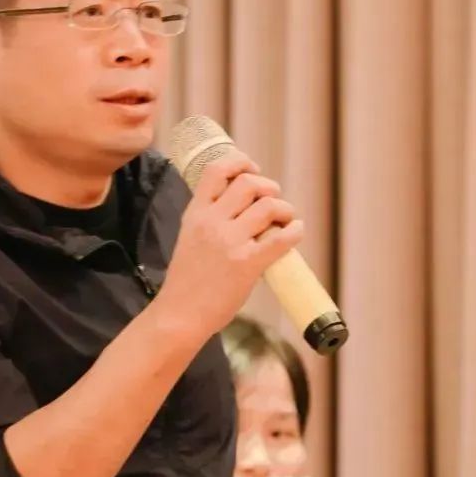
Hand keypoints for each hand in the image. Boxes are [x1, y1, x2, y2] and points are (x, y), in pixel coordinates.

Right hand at [158, 153, 303, 339]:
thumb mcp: (188, 238)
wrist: (179, 314)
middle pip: (249, 183)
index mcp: (196, 213)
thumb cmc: (185, 281)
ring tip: (286, 219)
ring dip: (284, 209)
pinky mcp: (247, 264)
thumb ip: (209, 220)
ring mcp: (230, 242)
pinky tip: (295, 232)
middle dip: (269, 187)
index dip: (241, 162)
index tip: (253, 170)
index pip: (217, 170)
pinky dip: (294, 231)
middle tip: (273, 200)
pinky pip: (281, 238)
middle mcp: (212, 222)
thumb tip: (242, 209)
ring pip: (268, 206)